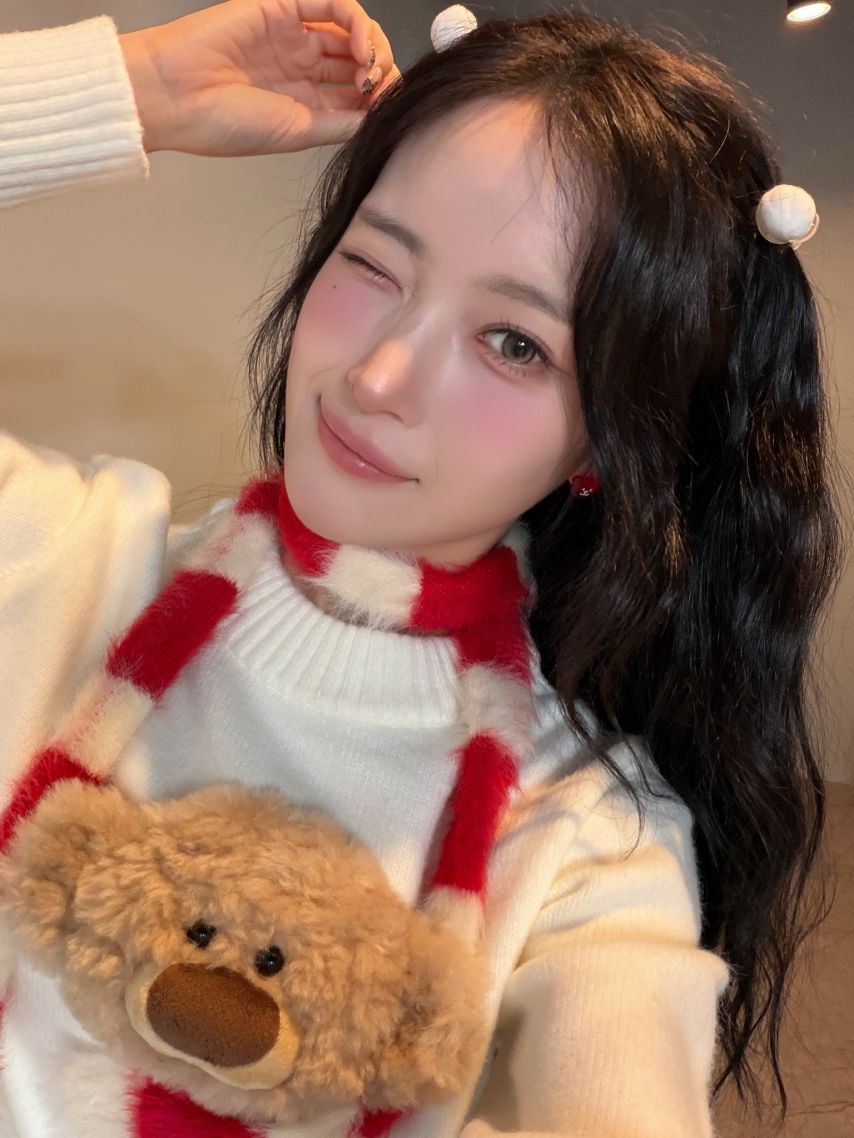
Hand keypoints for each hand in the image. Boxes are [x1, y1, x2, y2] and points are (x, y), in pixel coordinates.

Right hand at [119, 0, 399, 156]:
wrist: (177, 96)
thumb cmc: (223, 123)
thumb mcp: (297, 132)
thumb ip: (342, 122)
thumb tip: (382, 117)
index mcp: (304, 103)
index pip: (357, 93)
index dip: (380, 97)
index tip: (387, 109)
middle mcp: (301, 68)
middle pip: (359, 60)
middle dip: (381, 71)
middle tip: (377, 86)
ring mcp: (294, 36)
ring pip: (352, 30)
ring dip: (373, 46)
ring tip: (370, 67)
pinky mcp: (283, 7)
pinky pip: (331, 3)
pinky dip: (355, 20)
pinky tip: (360, 44)